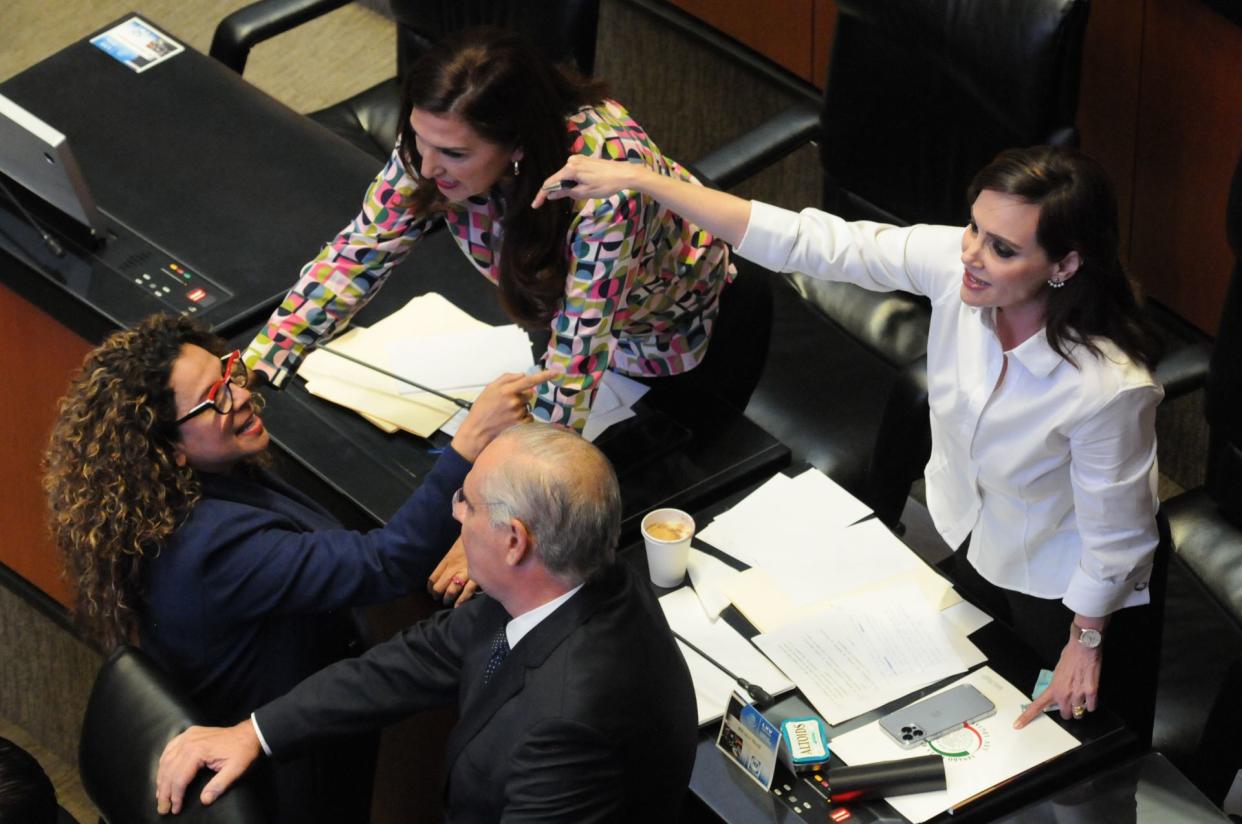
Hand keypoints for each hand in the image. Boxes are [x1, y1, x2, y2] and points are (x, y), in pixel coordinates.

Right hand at [156, 721, 260, 814]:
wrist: (248, 734)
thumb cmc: (243, 752)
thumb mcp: (236, 770)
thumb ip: (219, 785)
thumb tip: (204, 800)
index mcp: (198, 751)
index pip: (179, 778)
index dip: (175, 796)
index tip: (175, 809)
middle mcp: (188, 742)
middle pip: (169, 770)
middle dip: (164, 792)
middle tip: (163, 808)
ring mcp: (187, 736)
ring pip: (166, 760)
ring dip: (161, 779)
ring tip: (160, 795)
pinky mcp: (189, 734)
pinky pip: (170, 748)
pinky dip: (163, 762)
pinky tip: (162, 772)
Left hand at [427, 538, 477, 606]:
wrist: (485, 534)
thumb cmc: (470, 539)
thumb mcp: (456, 545)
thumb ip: (450, 556)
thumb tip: (444, 564)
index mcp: (447, 559)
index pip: (433, 577)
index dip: (430, 587)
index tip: (431, 590)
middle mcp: (453, 568)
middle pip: (439, 586)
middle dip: (437, 595)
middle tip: (438, 598)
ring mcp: (464, 573)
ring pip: (451, 591)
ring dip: (448, 599)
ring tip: (447, 602)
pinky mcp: (476, 577)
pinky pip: (467, 591)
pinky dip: (462, 600)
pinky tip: (458, 605)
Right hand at [450, 370, 552, 461]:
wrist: (476, 431)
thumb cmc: (481, 409)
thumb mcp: (490, 388)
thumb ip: (507, 378)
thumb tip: (523, 374)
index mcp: (506, 390)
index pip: (529, 380)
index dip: (544, 376)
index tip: (556, 372)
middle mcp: (514, 401)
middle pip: (529, 394)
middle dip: (521, 396)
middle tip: (507, 403)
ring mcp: (518, 414)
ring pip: (527, 406)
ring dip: (520, 408)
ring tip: (505, 414)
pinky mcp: (520, 424)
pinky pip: (528, 417)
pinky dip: (523, 418)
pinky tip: (510, 421)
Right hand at [531, 156, 645, 208]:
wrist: (624, 174)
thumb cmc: (605, 185)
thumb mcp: (584, 192)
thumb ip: (565, 193)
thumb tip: (550, 195)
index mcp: (570, 169)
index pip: (550, 183)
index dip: (541, 195)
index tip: (535, 205)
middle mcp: (571, 161)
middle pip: (557, 178)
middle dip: (554, 190)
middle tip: (551, 203)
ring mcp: (578, 159)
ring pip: (566, 175)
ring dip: (565, 186)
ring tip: (576, 195)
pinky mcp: (585, 160)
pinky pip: (573, 172)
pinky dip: (572, 180)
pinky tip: (579, 187)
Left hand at [1013, 638, 1101, 728]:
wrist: (1083, 647)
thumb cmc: (1070, 656)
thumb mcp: (1058, 672)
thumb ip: (1057, 685)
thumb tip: (1059, 692)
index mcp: (1053, 688)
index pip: (1037, 706)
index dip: (1026, 717)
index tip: (1017, 725)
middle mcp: (1064, 694)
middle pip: (1066, 715)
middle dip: (1069, 710)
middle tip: (1071, 702)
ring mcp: (1078, 694)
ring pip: (1079, 713)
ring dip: (1081, 707)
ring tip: (1082, 695)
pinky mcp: (1091, 693)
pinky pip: (1091, 707)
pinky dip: (1091, 703)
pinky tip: (1090, 694)